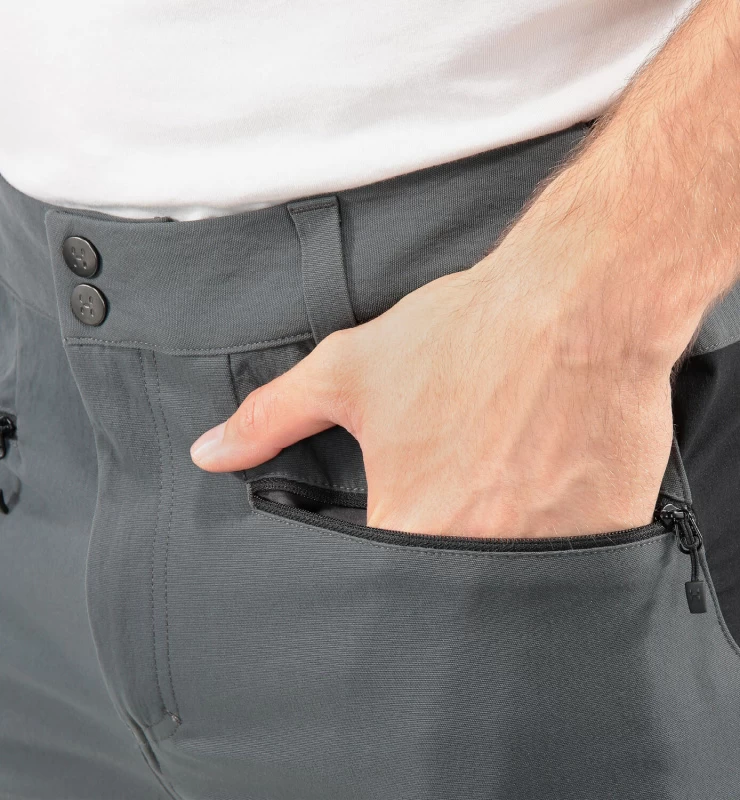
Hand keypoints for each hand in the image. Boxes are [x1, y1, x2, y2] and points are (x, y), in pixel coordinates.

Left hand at [189, 180, 679, 538]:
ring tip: (510, 473)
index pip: (380, 586)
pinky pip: (574, 557)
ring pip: (514, 579)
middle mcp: (481, 553)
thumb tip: (209, 453)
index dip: (386, 557)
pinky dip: (560, 530)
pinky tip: (554, 477)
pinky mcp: (606, 532)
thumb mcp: (350, 371)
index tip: (404, 518)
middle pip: (450, 587)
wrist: (578, 301)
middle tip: (466, 484)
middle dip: (449, 543)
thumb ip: (270, 419)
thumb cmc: (464, 334)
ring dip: (505, 537)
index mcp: (410, 523)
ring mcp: (551, 549)